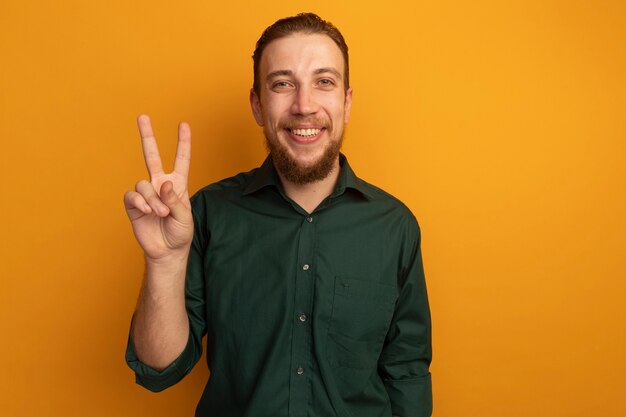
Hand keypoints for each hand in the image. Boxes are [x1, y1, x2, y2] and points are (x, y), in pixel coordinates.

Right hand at [124, 115, 192, 260]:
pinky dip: (140, 202)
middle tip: (142, 116)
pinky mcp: (133, 204)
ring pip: (144, 184)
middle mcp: (160, 184)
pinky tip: (146, 211)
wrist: (167, 251)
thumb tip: (164, 183)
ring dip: (153, 200)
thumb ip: (175, 200)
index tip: (184, 124)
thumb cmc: (180, 233)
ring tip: (161, 214)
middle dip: (147, 136)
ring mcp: (146, 193)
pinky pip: (133, 195)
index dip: (183, 143)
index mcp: (178, 184)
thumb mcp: (185, 217)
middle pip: (151, 155)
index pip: (181, 160)